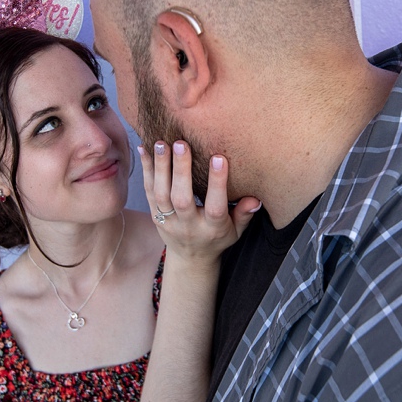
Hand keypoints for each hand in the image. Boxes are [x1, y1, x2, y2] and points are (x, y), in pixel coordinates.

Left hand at [139, 139, 260, 262]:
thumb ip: (244, 214)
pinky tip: (144, 149)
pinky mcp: (154, 215)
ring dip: (160, 167)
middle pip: (182, 198)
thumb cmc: (217, 238)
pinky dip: (146, 170)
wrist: (190, 258)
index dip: (217, 184)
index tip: (218, 158)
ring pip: (161, 194)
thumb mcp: (236, 231)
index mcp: (212, 229)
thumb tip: (256, 198)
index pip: (215, 207)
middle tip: (181, 143)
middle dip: (181, 170)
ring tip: (161, 143)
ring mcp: (168, 221)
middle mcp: (188, 225)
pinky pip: (148, 191)